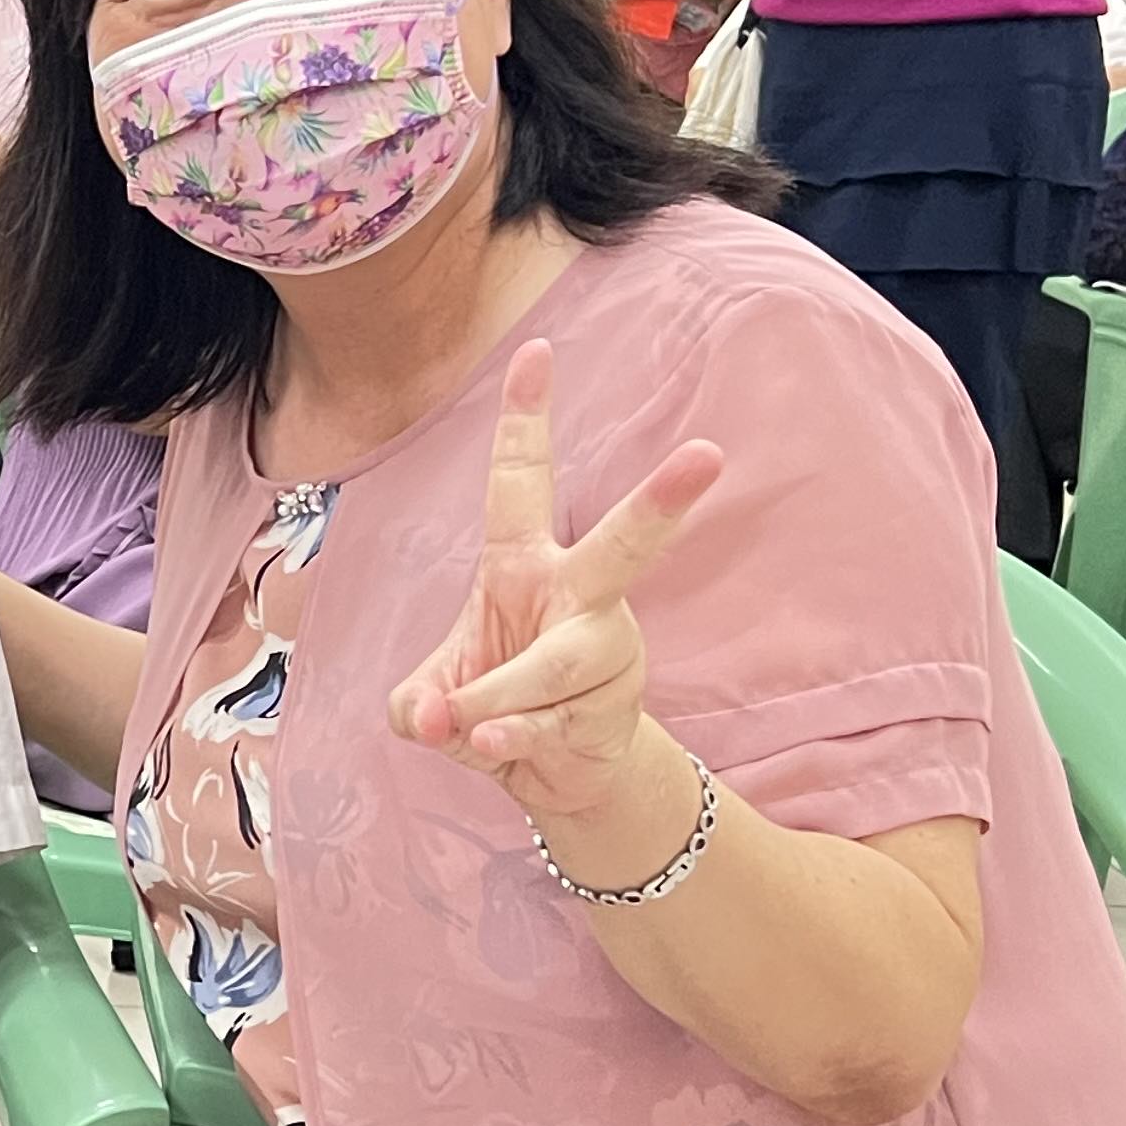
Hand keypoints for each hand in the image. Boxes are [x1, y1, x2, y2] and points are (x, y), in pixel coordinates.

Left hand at [388, 341, 724, 825]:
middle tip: (709, 454)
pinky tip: (491, 745)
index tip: (537, 350)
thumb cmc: (493, 706)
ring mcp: (603, 649)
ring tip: (465, 726)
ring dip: (493, 699)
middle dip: (664, 503)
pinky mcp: (611, 705)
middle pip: (623, 544)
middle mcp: (578, 594)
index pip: (523, 479)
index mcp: (523, 562)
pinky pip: (550, 718)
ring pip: (551, 664)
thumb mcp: (431, 699)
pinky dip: (507, 737)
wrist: (554, 775)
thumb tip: (433, 718)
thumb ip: (417, 704)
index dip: (527, 417)